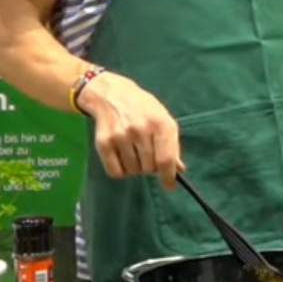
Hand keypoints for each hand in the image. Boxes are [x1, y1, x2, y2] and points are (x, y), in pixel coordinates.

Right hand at [83, 72, 182, 189]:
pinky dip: (121, 171)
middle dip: (150, 167)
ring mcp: (120, 136)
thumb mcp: (164, 119)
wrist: (112, 95)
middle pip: (149, 168)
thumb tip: (179, 170)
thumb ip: (172, 145)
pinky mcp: (103, 142)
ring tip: (133, 151)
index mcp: (161, 124)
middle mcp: (140, 130)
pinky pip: (115, 172)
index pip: (166, 159)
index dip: (168, 177)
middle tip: (146, 154)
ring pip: (133, 171)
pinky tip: (122, 158)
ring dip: (135, 167)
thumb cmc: (144, 109)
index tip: (169, 186)